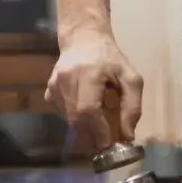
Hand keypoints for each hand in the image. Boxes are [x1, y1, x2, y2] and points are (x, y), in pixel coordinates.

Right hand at [45, 28, 142, 154]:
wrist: (82, 39)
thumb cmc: (109, 58)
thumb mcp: (130, 77)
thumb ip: (132, 106)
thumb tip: (127, 135)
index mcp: (87, 73)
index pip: (87, 109)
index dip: (97, 130)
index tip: (110, 143)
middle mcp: (66, 78)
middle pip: (75, 119)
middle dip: (91, 136)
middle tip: (105, 141)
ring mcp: (54, 84)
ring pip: (68, 119)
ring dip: (83, 129)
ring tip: (97, 125)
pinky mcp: (49, 89)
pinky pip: (62, 113)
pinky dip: (74, 119)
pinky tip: (84, 110)